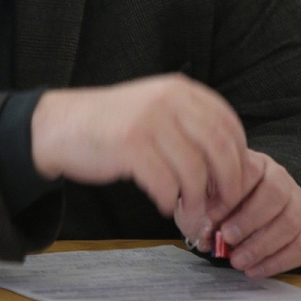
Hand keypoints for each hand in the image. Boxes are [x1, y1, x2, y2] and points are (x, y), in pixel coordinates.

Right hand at [31, 74, 247, 218]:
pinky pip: (164, 184)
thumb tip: (233, 164)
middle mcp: (167, 100)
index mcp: (179, 89)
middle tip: (223, 205)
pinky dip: (167, 200)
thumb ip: (190, 123)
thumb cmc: (113, 124)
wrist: (61, 125)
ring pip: (194, 171)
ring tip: (189, 211)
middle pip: (219, 148)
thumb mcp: (156, 107)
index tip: (236, 182)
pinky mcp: (129, 146)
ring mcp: (148, 121)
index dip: (239, 157)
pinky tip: (161, 203)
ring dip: (196, 200)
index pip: (228, 124)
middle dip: (228, 184)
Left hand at [176, 150, 300, 277]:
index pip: (250, 171)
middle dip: (250, 220)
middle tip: (227, 239)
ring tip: (238, 261)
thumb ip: (202, 209)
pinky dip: (278, 262)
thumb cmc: (217, 199)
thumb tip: (205, 231)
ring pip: (291, 222)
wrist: (238, 208)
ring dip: (263, 246)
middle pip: (276, 194)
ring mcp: (298, 202)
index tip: (211, 217)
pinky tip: (254, 271)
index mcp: (255, 162)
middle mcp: (281, 177)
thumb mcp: (203, 197)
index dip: (232, 196)